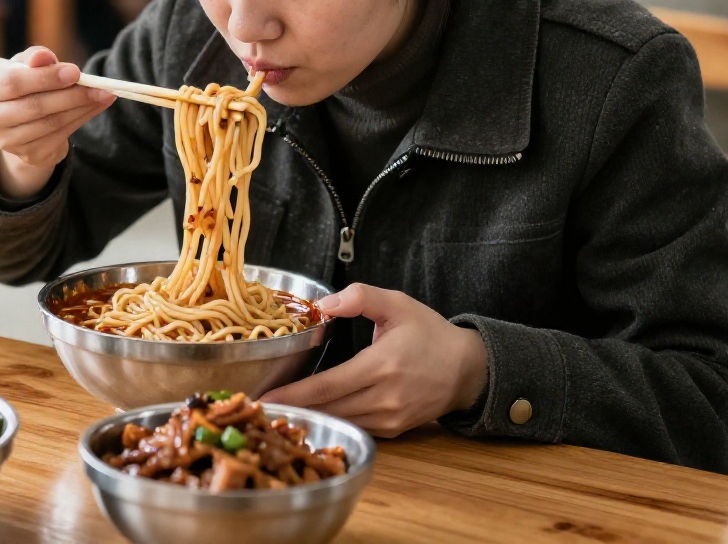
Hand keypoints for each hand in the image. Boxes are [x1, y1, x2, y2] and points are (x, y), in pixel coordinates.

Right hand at [0, 46, 115, 199]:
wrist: (22, 123)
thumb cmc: (24, 84)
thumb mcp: (25, 66)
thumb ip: (35, 58)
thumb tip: (44, 57)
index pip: (13, 83)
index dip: (45, 78)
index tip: (75, 72)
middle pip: (34, 106)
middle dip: (70, 95)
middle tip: (97, 86)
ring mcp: (8, 141)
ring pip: (51, 123)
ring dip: (82, 107)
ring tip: (103, 94)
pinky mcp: (28, 155)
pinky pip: (61, 135)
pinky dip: (83, 119)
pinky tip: (96, 106)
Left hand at [262, 284, 488, 437]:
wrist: (468, 370)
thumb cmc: (430, 334)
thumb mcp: (397, 304)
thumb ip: (360, 297)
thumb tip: (324, 304)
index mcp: (382, 365)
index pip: (327, 386)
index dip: (293, 394)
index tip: (264, 397)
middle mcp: (385, 397)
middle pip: (328, 409)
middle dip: (293, 407)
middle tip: (259, 404)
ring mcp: (390, 418)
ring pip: (340, 421)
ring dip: (310, 416)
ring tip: (280, 408)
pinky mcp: (394, 431)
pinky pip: (355, 427)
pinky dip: (333, 421)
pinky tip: (313, 413)